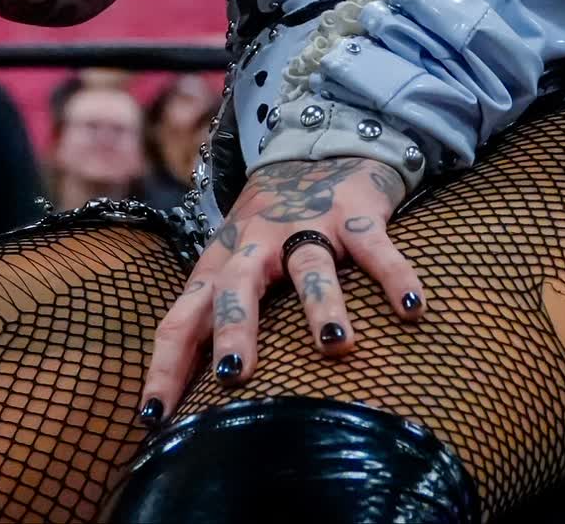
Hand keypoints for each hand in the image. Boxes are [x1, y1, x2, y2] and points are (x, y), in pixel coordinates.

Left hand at [139, 156, 425, 420]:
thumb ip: (216, 320)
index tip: (153, 416)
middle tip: (232, 376)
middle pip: (236, 286)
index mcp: (221, 264)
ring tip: (335, 346)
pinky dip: (394, 276)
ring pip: (308, 265)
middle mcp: (257, 245)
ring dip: (321, 304)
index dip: (165, 365)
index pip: (182, 318)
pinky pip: (374, 247)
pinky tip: (412, 308)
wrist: (315, 146)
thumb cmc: (267, 230)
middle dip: (232, 328)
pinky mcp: (354, 215)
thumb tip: (194, 401)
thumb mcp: (232, 268)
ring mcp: (306, 226)